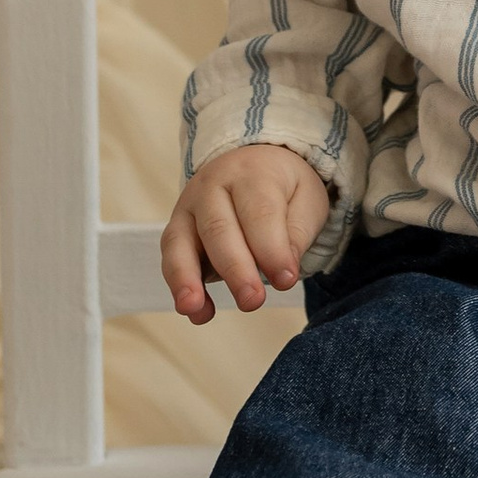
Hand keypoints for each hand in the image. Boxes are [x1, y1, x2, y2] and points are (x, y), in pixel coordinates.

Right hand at [160, 143, 330, 319]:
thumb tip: (284, 272)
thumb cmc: (283, 189)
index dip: (272, 249)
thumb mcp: (306, 200)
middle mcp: (213, 185)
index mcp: (253, 173)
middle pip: (219, 228)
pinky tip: (198, 313)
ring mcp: (188, 207)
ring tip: (194, 309)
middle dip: (235, 269)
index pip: (260, 213)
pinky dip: (180, 287)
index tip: (286, 280)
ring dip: (186, 279)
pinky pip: (172, 258)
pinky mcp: (176, 230)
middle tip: (252, 301)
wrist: (254, 164)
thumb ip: (297, 234)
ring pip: (180, 242)